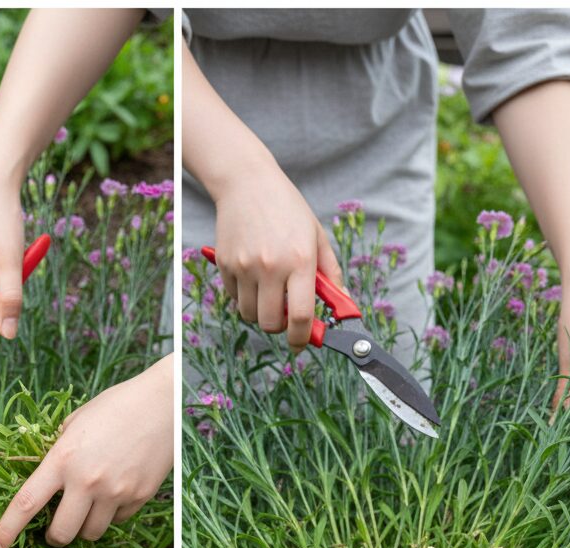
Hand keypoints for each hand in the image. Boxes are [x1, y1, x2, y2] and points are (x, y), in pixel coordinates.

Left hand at [0, 355, 172, 547]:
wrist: (162, 403)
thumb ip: (59, 452)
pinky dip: (111, 515)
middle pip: (61, 533)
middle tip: (54, 530)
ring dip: (84, 527)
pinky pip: (118, 521)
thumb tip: (49, 477)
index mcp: (63, 459)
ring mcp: (116, 492)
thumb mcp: (75, 423)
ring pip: (91, 533)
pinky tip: (116, 491)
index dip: (6, 531)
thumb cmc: (115, 406)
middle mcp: (87, 481)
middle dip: (54, 537)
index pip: (26, 503)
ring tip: (89, 506)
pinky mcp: (139, 497)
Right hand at [212, 160, 340, 352]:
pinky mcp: (225, 264)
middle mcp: (271, 266)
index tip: (301, 343)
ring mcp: (245, 266)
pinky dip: (245, 297)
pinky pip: (235, 298)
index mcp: (300, 260)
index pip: (301, 317)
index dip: (302, 338)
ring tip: (268, 291)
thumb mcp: (317, 237)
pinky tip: (252, 275)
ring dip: (260, 313)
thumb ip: (331, 275)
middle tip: (284, 314)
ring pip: (250, 315)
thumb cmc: (288, 210)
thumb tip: (343, 307)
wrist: (247, 183)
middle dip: (280, 327)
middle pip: (271, 323)